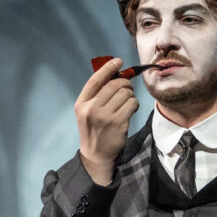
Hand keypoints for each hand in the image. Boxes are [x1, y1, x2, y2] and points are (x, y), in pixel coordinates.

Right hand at [75, 57, 138, 184]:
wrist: (96, 155)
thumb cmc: (94, 130)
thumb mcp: (87, 112)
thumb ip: (97, 95)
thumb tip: (115, 75)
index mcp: (82, 103)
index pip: (96, 80)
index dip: (108, 68)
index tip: (118, 61)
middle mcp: (91, 108)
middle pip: (114, 84)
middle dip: (125, 83)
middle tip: (128, 89)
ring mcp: (105, 116)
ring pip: (125, 93)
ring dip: (130, 95)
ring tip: (128, 103)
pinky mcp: (118, 122)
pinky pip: (132, 103)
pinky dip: (135, 104)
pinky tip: (131, 110)